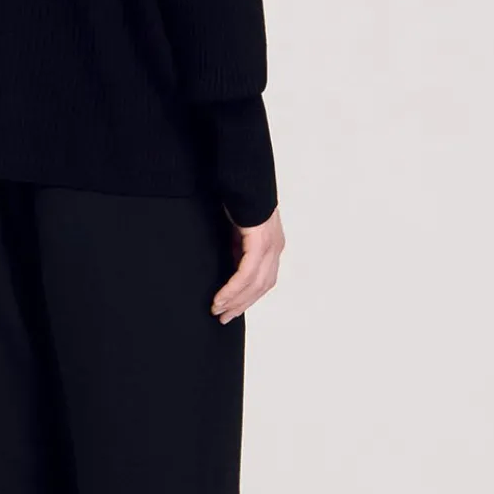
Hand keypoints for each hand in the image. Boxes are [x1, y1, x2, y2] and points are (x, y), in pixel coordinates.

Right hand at [210, 205, 283, 322]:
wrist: (244, 176)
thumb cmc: (239, 199)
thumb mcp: (238, 229)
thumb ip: (238, 247)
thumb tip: (229, 265)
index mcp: (272, 245)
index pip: (264, 280)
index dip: (248, 298)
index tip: (231, 310)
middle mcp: (275, 247)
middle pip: (262, 286)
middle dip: (241, 304)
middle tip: (223, 317)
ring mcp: (270, 245)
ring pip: (255, 284)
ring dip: (235, 300)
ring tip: (217, 310)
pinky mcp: (260, 241)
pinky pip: (247, 273)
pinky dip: (233, 288)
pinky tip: (221, 297)